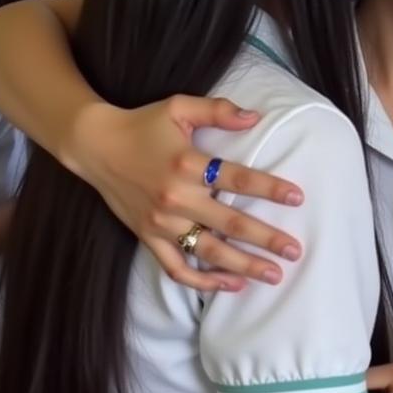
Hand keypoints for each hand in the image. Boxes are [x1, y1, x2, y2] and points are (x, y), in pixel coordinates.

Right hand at [72, 95, 304, 291]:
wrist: (95, 146)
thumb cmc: (143, 124)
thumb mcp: (180, 107)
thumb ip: (218, 110)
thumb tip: (254, 117)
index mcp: (187, 164)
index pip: (238, 180)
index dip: (270, 189)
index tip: (298, 198)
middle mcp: (176, 197)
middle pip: (230, 224)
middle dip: (266, 239)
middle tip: (294, 251)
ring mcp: (161, 222)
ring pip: (208, 252)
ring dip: (243, 266)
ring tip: (272, 275)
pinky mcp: (148, 237)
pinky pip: (177, 269)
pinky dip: (203, 282)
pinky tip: (230, 285)